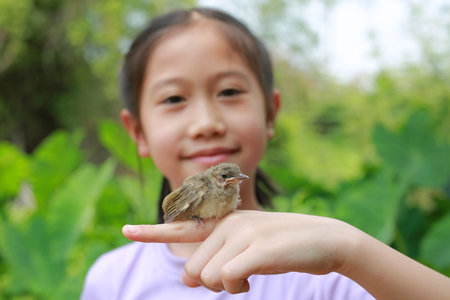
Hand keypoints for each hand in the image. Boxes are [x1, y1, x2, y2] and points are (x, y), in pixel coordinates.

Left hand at [122, 210, 354, 293]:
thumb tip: (193, 279)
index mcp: (223, 221)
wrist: (325, 239)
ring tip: (248, 275)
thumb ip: (219, 255)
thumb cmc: (281, 247)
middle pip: (193, 271)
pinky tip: (254, 278)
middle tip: (236, 276)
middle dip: (210, 283)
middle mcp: (228, 223)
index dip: (152, 231)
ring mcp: (242, 233)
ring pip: (208, 278)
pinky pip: (228, 279)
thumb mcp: (247, 245)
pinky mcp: (257, 248)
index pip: (181, 227)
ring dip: (228, 287)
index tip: (126, 230)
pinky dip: (238, 287)